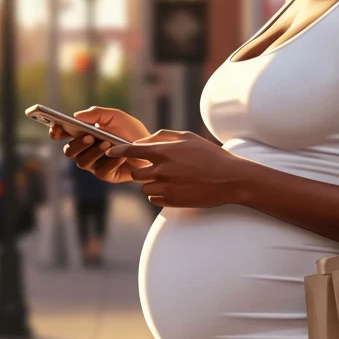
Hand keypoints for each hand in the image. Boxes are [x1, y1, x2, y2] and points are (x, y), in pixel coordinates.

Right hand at [50, 105, 151, 183]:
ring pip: (82, 162)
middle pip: (69, 151)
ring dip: (94, 152)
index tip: (56, 129)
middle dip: (77, 144)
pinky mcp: (107, 175)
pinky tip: (120, 157)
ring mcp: (95, 164)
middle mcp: (85, 150)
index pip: (62, 134)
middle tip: (89, 136)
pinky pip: (102, 172)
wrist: (151, 148)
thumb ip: (97, 113)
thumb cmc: (131, 131)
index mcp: (83, 134)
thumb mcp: (116, 117)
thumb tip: (77, 116)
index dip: (56, 132)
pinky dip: (111, 163)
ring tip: (107, 144)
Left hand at [104, 129, 248, 206]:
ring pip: (144, 187)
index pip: (132, 150)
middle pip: (135, 173)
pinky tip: (175, 189)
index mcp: (164, 152)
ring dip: (151, 183)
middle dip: (142, 171)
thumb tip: (143, 140)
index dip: (118, 151)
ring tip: (170, 179)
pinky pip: (154, 199)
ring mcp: (166, 187)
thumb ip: (163, 137)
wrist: (230, 179)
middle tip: (156, 169)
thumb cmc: (210, 155)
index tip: (109, 151)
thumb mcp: (188, 138)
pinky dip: (159, 194)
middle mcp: (162, 170)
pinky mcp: (171, 202)